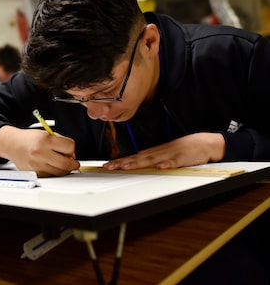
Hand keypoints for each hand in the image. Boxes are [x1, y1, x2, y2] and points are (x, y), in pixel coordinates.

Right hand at [0, 126, 79, 176]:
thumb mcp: (46, 133)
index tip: (71, 151)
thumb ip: (60, 142)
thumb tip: (72, 154)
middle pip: (66, 163)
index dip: (72, 149)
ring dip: (65, 169)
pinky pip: (51, 176)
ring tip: (63, 164)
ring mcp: (37, 165)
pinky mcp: (34, 173)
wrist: (12, 145)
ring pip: (59, 172)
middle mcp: (40, 153)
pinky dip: (54, 173)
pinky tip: (52, 167)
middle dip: (73, 164)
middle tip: (74, 163)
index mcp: (45, 140)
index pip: (69, 147)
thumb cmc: (29, 139)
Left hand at [103, 133, 225, 169]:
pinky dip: (167, 164)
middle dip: (123, 163)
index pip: (133, 157)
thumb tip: (137, 158)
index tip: (107, 165)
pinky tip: (160, 167)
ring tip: (126, 167)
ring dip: (139, 163)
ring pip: (152, 159)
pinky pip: (173, 162)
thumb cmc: (183, 148)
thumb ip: (151, 156)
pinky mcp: (182, 158)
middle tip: (109, 167)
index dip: (120, 161)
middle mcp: (158, 152)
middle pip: (138, 158)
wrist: (204, 142)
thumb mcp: (164, 152)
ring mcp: (170, 154)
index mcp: (154, 152)